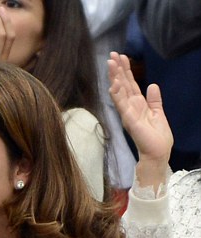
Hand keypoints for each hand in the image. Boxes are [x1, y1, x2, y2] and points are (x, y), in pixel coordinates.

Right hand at [108, 52, 172, 171]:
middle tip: (111, 54)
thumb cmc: (157, 136)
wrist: (158, 152)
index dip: (125, 70)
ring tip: (110, 64)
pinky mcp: (130, 120)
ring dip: (114, 78)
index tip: (121, 56)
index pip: (130, 84)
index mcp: (138, 104)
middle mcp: (130, 107)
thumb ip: (154, 99)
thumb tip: (152, 85)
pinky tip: (114, 84)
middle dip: (117, 70)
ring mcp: (128, 113)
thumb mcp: (158, 112)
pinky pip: (122, 105)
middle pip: (123, 85)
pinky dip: (118, 95)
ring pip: (120, 92)